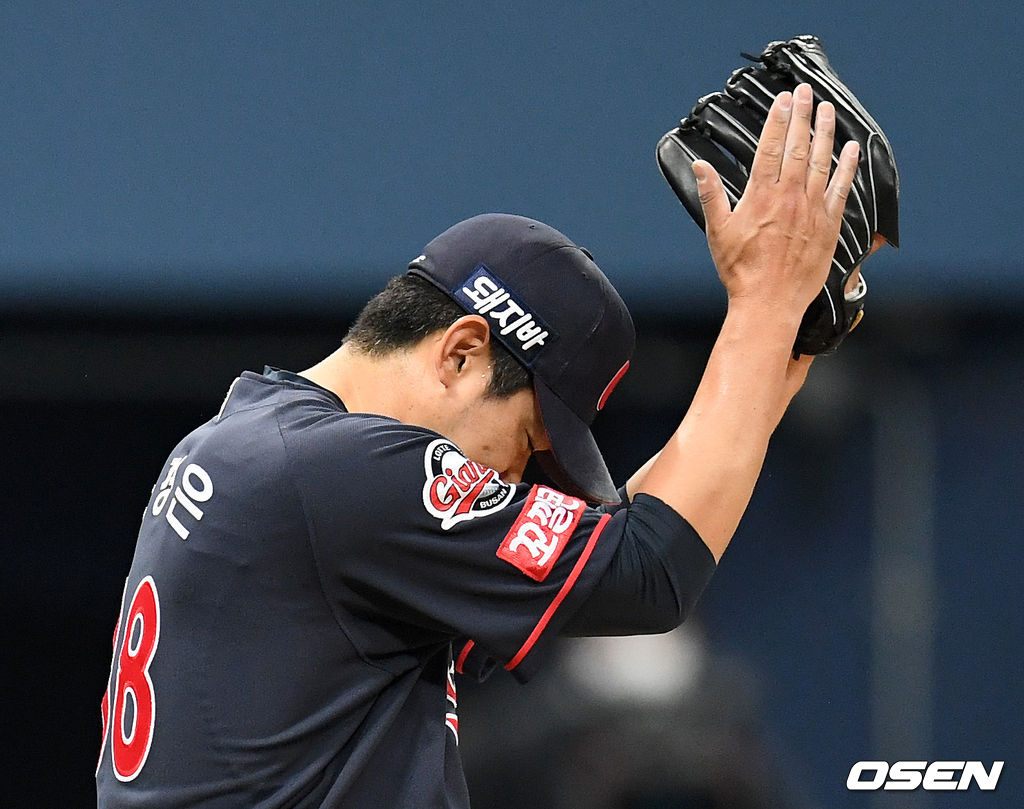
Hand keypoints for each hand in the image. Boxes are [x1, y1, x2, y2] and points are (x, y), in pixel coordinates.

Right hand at [692, 84, 859, 321]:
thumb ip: (711, 195)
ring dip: (825, 132)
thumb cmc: (742, 271)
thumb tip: (700, 167)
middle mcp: (789, 197)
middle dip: (802, 115)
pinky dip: (847, 167)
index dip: (777, 120)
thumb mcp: (717, 232)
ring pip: (821, 161)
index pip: (770, 147)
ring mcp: (811, 209)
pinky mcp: (828, 224)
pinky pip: (841, 189)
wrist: (769, 301)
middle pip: (797, 146)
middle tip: (806, 92)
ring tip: (826, 110)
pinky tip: (852, 150)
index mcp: (761, 197)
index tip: (783, 99)